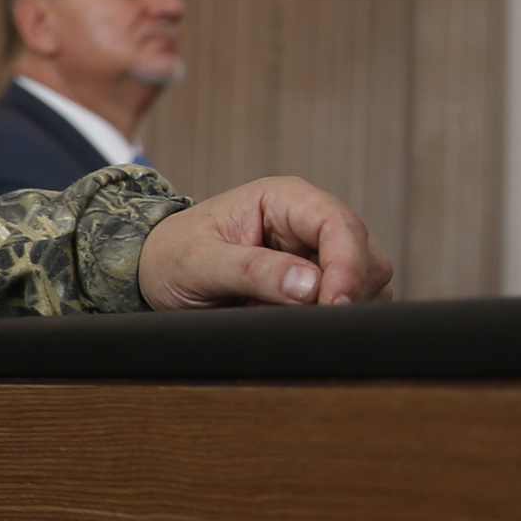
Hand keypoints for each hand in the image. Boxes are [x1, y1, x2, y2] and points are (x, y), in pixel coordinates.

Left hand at [136, 176, 393, 309]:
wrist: (155, 272)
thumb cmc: (172, 255)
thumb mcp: (199, 263)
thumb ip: (252, 270)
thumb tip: (310, 286)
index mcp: (285, 199)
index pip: (341, 225)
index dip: (347, 266)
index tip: (334, 304)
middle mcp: (310, 222)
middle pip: (365, 257)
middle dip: (342, 293)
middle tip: (289, 316)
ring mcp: (319, 254)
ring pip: (365, 286)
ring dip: (327, 310)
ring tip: (265, 310)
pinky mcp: (319, 284)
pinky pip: (346, 307)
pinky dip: (322, 321)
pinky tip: (278, 318)